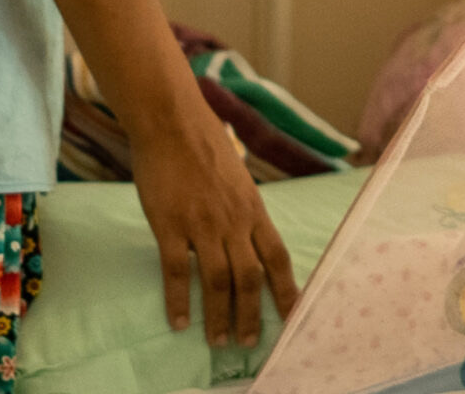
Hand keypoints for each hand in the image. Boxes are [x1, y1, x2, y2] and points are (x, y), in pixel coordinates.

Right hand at [132, 105, 299, 348]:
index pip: (278, 257)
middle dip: (251, 315)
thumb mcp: (238, 178)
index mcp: (253, 209)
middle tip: (247, 343)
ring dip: (219, 316)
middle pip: (250, 278)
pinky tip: (178, 321)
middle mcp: (234, 221)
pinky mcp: (171, 224)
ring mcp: (202, 224)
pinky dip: (178, 301)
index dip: (287, 291)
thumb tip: (248, 234)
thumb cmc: (204, 145)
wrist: (172, 121)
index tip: (293, 318)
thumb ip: (244, 209)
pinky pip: (177, 271)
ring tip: (216, 340)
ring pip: (218, 281)